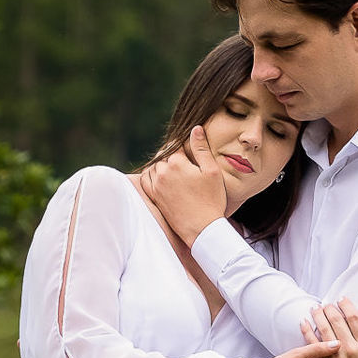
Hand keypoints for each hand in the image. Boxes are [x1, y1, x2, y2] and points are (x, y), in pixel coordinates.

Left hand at [140, 126, 229, 244]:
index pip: (175, 145)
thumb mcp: (212, 171)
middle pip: (163, 156)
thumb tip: (195, 128)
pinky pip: (145, 180)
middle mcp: (162, 172)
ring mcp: (155, 186)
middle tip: (185, 165)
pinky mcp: (153, 197)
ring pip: (154, 167)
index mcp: (176, 162)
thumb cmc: (212, 200)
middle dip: (172, 157)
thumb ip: (201, 148)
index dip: (183, 147)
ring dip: (161, 166)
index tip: (190, 153)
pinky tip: (162, 179)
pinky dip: (151, 176)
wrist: (202, 229)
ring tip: (176, 173)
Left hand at [298, 298, 357, 357]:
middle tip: (327, 304)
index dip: (347, 306)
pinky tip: (304, 321)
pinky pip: (310, 342)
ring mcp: (334, 357)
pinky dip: (306, 329)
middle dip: (330, 308)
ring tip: (316, 308)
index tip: (342, 299)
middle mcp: (349, 350)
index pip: (355, 319)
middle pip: (337, 320)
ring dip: (318, 315)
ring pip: (323, 328)